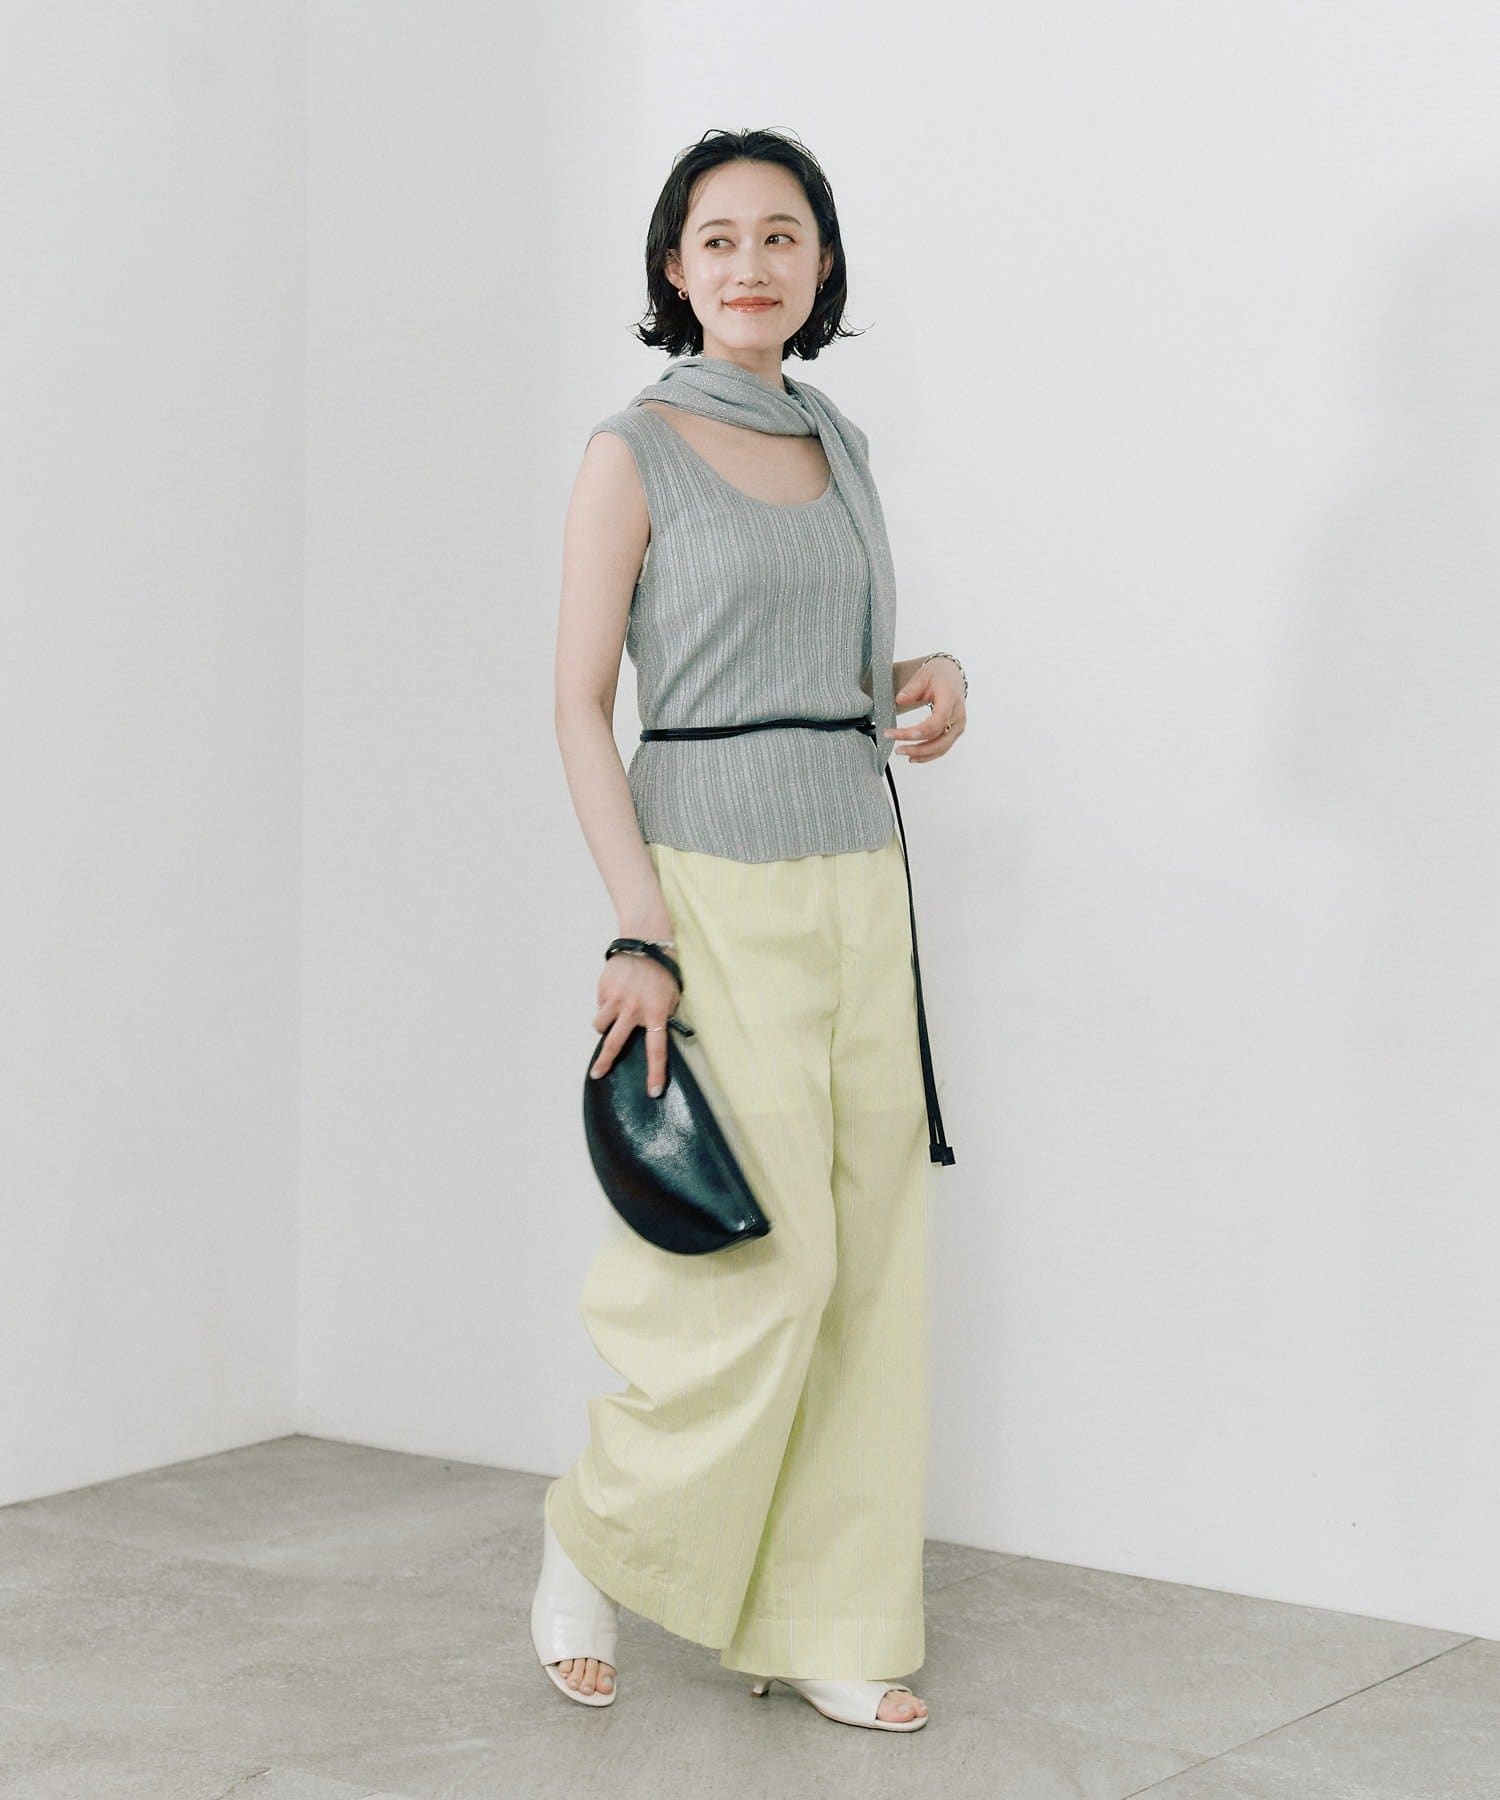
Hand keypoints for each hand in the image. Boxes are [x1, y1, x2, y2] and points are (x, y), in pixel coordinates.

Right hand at [588, 953, 679, 1096]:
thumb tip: (650, 1034)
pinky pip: (600, 1005)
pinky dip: (605, 1005)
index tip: (653, 1092)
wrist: (645, 942)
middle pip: (614, 1043)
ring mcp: (616, 999)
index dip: (655, 1073)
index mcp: (655, 1013)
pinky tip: (615, 993)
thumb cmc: (662, 972)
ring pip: (600, 1024)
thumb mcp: (671, 997)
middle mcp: (633, 1009)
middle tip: (597, 1074)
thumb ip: (660, 1017)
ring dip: (603, 1027)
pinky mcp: (604, 988)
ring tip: (609, 1021)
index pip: (656, 1050)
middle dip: (604, 1062)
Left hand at [885, 656, 966, 761]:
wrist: (952, 675)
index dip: (917, 731)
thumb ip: (911, 688)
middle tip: (897, 748)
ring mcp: (958, 725)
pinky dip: (929, 755)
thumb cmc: (939, 675)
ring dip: (922, 754)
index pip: (937, 721)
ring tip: (902, 752)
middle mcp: (958, 715)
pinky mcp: (955, 732)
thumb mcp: (923, 675)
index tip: (897, 734)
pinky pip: (943, 748)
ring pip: (942, 747)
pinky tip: (914, 757)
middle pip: (940, 739)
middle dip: (917, 747)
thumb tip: (900, 699)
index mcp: (951, 699)